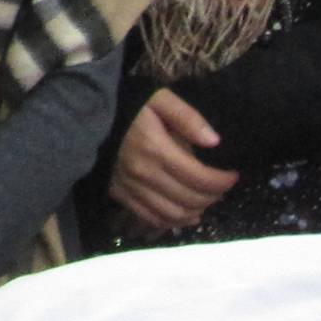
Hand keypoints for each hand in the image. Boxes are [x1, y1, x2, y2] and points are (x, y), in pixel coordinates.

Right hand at [112, 88, 238, 233]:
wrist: (87, 113)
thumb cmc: (128, 103)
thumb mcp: (159, 99)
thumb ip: (188, 118)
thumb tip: (215, 142)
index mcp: (156, 149)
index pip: (200, 178)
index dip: (223, 181)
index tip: (233, 174)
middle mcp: (144, 174)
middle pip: (190, 199)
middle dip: (213, 196)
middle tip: (222, 187)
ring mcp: (131, 188)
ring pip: (173, 215)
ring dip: (196, 212)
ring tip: (206, 200)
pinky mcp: (120, 196)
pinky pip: (152, 218)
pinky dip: (173, 221)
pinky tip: (185, 214)